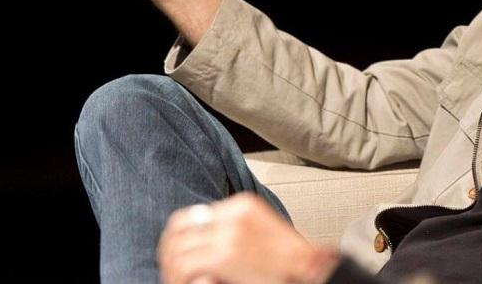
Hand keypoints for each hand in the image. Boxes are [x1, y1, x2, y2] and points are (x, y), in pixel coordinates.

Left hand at [158, 194, 338, 283]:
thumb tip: (203, 246)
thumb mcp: (263, 238)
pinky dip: (179, 278)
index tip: (174, 254)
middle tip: (170, 271)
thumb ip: (235, 234)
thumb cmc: (290, 264)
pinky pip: (186, 265)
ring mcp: (229, 232)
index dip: (178, 237)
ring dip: (172, 269)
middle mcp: (234, 213)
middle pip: (180, 227)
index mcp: (244, 205)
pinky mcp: (226, 254)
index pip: (194, 214)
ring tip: (176, 281)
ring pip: (178, 248)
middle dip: (169, 251)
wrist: (312, 271)